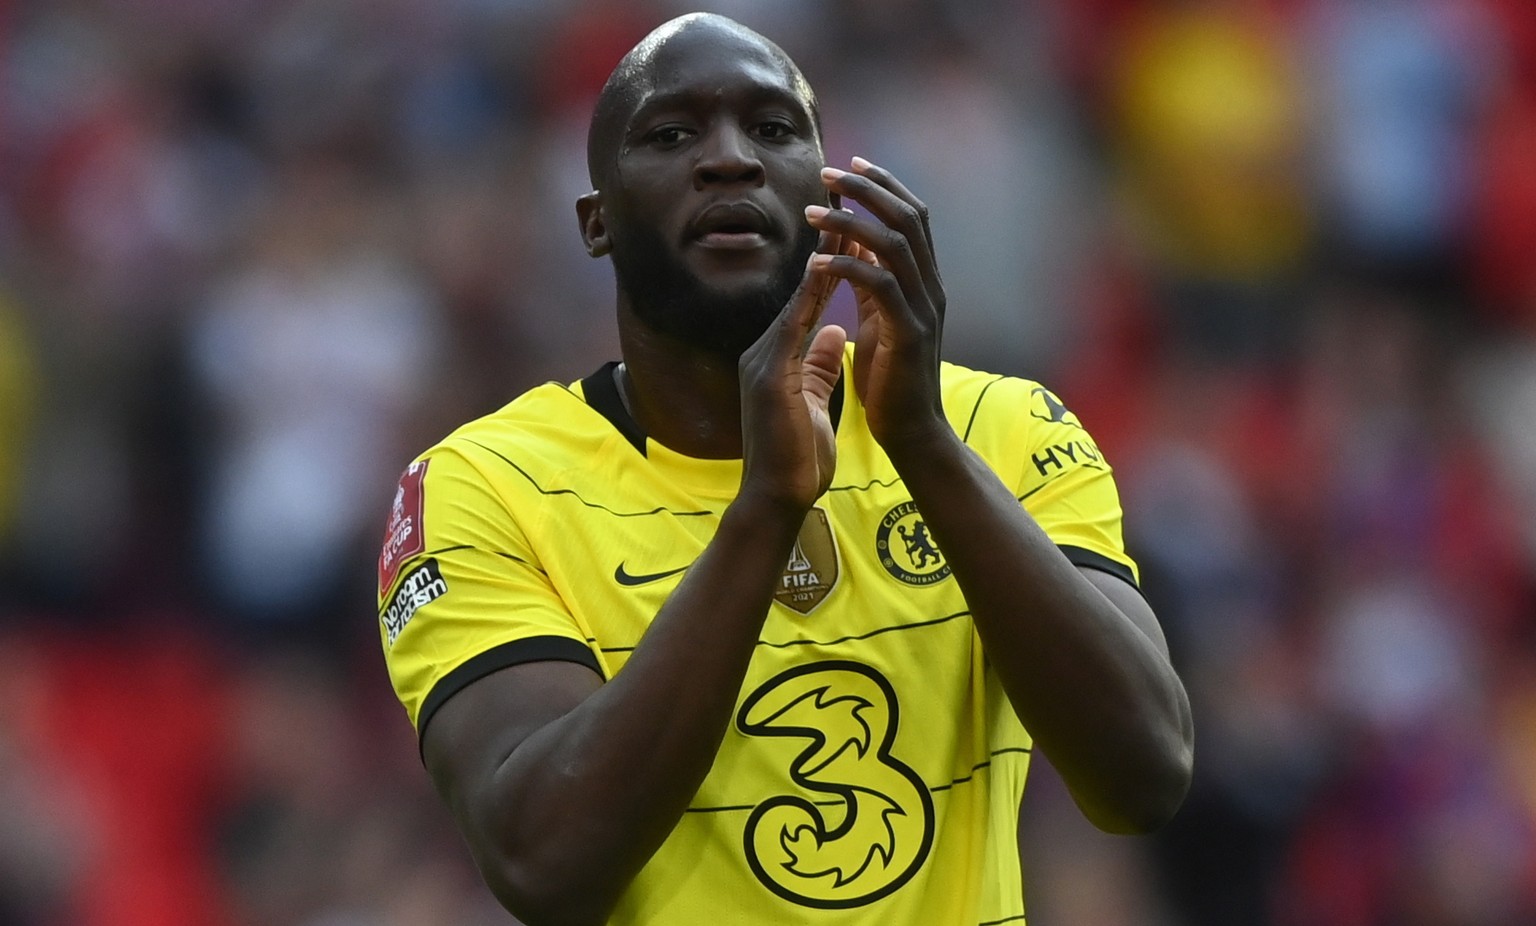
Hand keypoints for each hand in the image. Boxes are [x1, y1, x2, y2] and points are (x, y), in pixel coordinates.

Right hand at [736, 232, 847, 510]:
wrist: (775, 500)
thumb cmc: (794, 458)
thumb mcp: (811, 399)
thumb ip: (817, 363)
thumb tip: (834, 332)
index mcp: (775, 357)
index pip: (808, 300)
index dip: (831, 262)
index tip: (853, 226)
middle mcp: (764, 351)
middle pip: (801, 289)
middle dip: (826, 246)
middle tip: (847, 203)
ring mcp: (762, 362)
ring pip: (796, 300)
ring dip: (821, 259)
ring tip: (842, 221)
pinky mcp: (768, 378)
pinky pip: (792, 329)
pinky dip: (810, 298)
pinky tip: (826, 271)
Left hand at [804, 158, 947, 453]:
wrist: (912, 432)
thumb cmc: (892, 381)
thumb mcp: (882, 320)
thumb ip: (874, 283)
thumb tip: (857, 247)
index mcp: (925, 282)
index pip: (912, 217)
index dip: (885, 186)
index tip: (853, 164)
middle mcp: (931, 288)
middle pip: (907, 218)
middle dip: (867, 189)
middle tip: (829, 172)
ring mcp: (924, 309)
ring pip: (893, 244)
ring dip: (850, 221)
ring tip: (812, 210)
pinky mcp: (909, 333)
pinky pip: (879, 285)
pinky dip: (847, 267)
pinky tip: (815, 262)